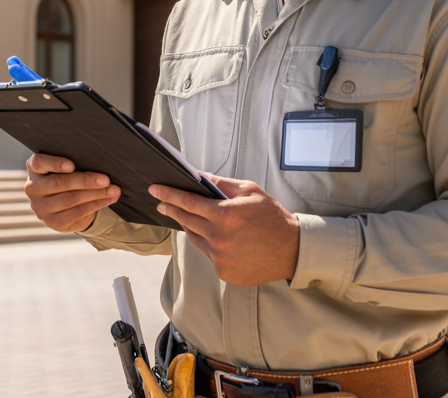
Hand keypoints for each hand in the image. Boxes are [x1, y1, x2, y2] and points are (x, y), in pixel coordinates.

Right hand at [24, 153, 120, 232]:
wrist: (69, 204)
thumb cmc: (70, 177)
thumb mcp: (68, 167)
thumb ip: (75, 163)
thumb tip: (99, 161)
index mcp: (34, 169)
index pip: (39, 163)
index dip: (55, 163)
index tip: (72, 165)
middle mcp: (33, 188)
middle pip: (58, 183)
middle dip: (85, 181)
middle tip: (105, 179)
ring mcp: (41, 207)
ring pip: (70, 199)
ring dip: (95, 194)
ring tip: (113, 190)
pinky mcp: (53, 222)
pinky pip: (76, 212)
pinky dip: (96, 205)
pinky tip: (109, 199)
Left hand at [149, 174, 299, 285]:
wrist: (292, 250)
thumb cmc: (272, 217)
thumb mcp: (249, 191)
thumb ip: (221, 184)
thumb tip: (198, 176)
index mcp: (225, 215)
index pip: (187, 202)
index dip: (168, 194)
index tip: (155, 189)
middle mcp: (219, 238)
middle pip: (185, 220)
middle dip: (171, 209)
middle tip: (161, 202)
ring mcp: (220, 257)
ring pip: (194, 238)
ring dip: (189, 226)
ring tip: (188, 216)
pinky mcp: (223, 272)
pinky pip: (207, 253)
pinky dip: (207, 243)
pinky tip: (215, 236)